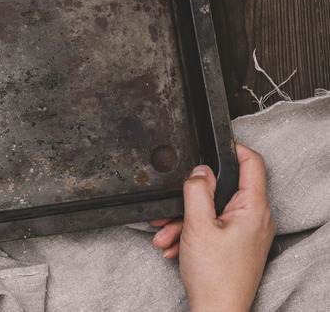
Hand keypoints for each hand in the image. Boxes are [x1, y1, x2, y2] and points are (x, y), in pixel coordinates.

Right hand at [150, 144, 275, 310]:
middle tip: (172, 207)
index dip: (232, 149)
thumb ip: (197, 191)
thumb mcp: (197, 225)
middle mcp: (255, 219)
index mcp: (253, 209)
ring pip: (212, 212)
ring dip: (184, 221)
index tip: (213, 145)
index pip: (253, 163)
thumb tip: (199, 171)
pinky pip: (212, 229)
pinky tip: (175, 246)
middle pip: (222, 191)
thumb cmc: (215, 276)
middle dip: (191, 199)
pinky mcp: (236, 246)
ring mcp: (247, 234)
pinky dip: (191, 234)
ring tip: (166, 235)